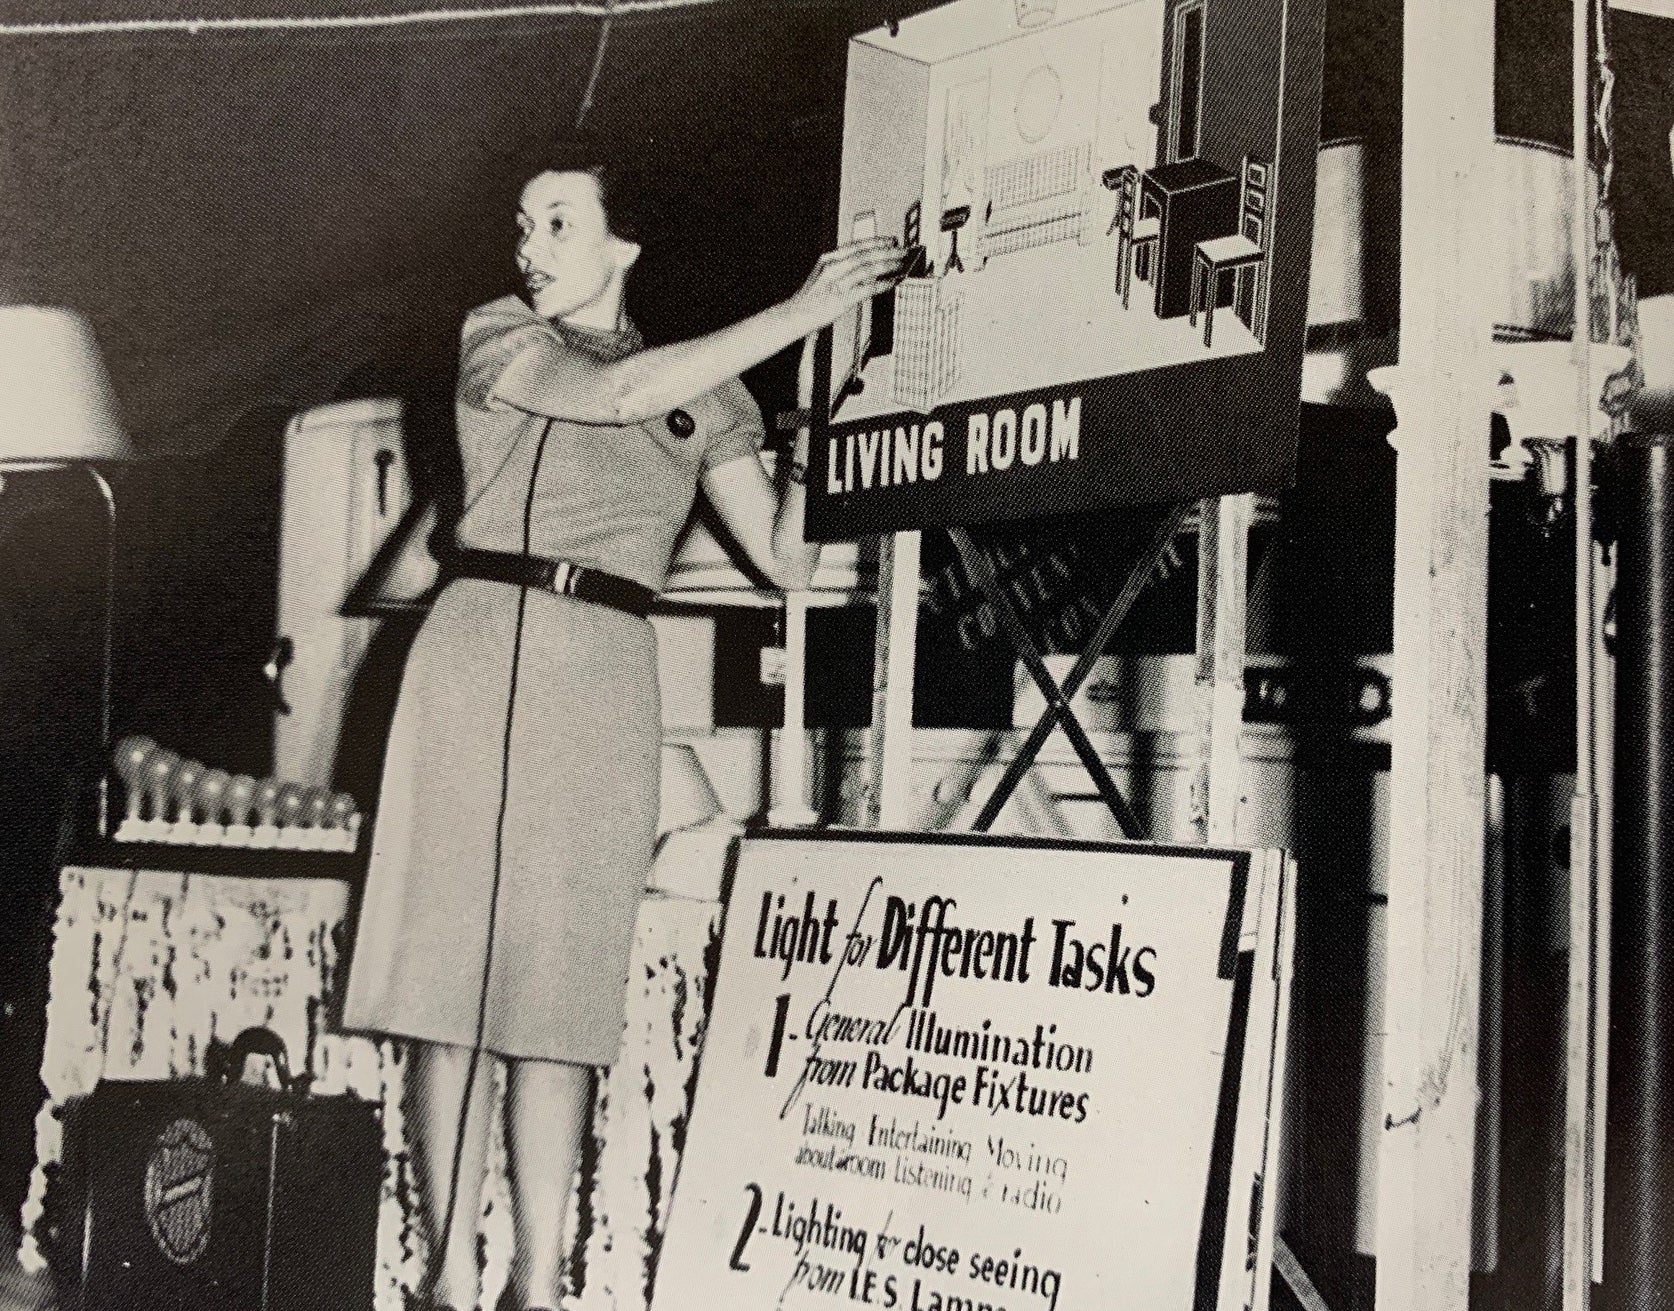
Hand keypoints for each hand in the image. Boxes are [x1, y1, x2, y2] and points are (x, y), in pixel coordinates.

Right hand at [791, 237, 905, 324]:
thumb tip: (864, 263)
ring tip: (901, 264)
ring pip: (867, 269)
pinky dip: (882, 284)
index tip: (891, 240)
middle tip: (902, 251)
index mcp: (828, 259)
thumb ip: (840, 267)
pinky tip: (892, 282)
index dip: (876, 241)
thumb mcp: (822, 275)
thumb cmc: (809, 299)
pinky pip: (867, 289)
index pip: (856, 245)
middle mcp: (832, 268)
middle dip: (887, 251)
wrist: (794, 315)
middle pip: (865, 254)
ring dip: (887, 265)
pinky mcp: (841, 300)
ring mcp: (837, 284)